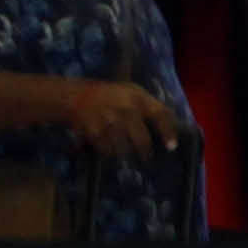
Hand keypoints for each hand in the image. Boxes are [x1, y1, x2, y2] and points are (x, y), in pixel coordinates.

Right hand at [60, 81, 185, 157]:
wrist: (76, 97)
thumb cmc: (108, 94)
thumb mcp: (131, 91)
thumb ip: (147, 105)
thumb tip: (166, 124)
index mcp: (138, 98)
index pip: (160, 114)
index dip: (168, 131)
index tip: (172, 146)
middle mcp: (127, 110)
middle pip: (143, 141)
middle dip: (145, 152)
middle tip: (146, 157)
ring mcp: (110, 123)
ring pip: (125, 149)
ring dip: (126, 153)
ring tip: (124, 151)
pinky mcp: (96, 134)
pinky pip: (108, 152)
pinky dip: (109, 152)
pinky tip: (107, 146)